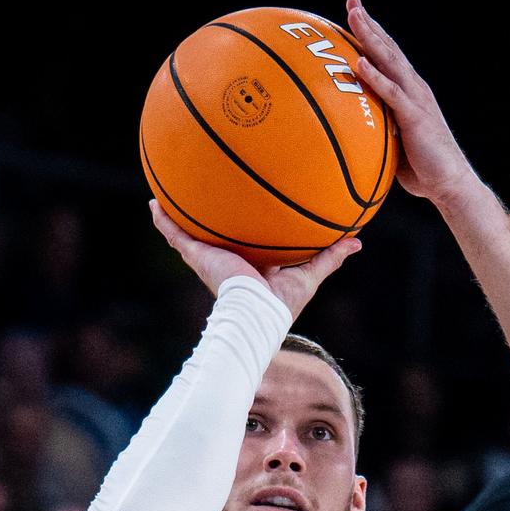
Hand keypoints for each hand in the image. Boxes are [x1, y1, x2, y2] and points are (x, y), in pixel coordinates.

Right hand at [149, 202, 359, 314]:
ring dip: (178, 216)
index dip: (247, 229)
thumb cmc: (281, 304)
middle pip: (216, 235)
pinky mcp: (199, 257)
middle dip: (209, 220)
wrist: (255, 314)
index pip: (248, 243)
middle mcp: (228, 260)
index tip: (246, 212)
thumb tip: (357, 242)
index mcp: (252, 265)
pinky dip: (163, 220)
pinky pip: (176, 236)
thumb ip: (330, 257)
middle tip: (204, 196)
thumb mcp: (309, 274)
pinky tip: (152, 204)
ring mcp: (210, 258)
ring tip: (165, 196)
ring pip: (191, 234)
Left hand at [343, 0, 475, 206]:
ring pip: (389, 62)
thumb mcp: (396, 141)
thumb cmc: (423, 168)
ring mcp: (416, 100)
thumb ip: (380, 126)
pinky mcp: (415, 117)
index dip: (373, 32)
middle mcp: (414, 88)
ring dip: (370, 38)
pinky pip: (391, 93)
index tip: (355, 11)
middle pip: (388, 48)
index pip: (388, 55)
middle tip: (352, 0)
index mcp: (410, 91)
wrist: (450, 184)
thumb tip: (356, 127)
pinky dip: (375, 77)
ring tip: (354, 17)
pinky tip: (360, 63)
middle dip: (369, 23)